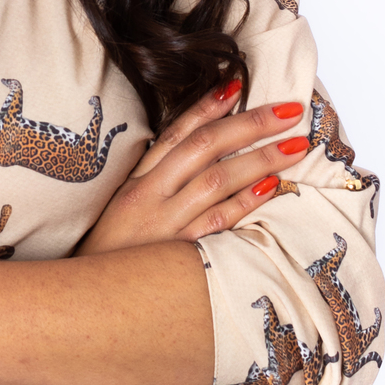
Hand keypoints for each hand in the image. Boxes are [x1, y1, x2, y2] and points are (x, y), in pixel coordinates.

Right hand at [75, 80, 309, 255]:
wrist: (89, 301)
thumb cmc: (114, 254)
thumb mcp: (127, 207)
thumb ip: (159, 180)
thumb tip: (202, 153)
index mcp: (138, 179)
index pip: (177, 132)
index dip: (208, 105)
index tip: (238, 83)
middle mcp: (151, 194)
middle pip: (205, 147)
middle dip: (250, 124)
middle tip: (289, 110)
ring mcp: (166, 223)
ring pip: (218, 179)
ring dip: (261, 159)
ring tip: (295, 145)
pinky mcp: (179, 254)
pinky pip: (219, 221)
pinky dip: (246, 201)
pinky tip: (272, 186)